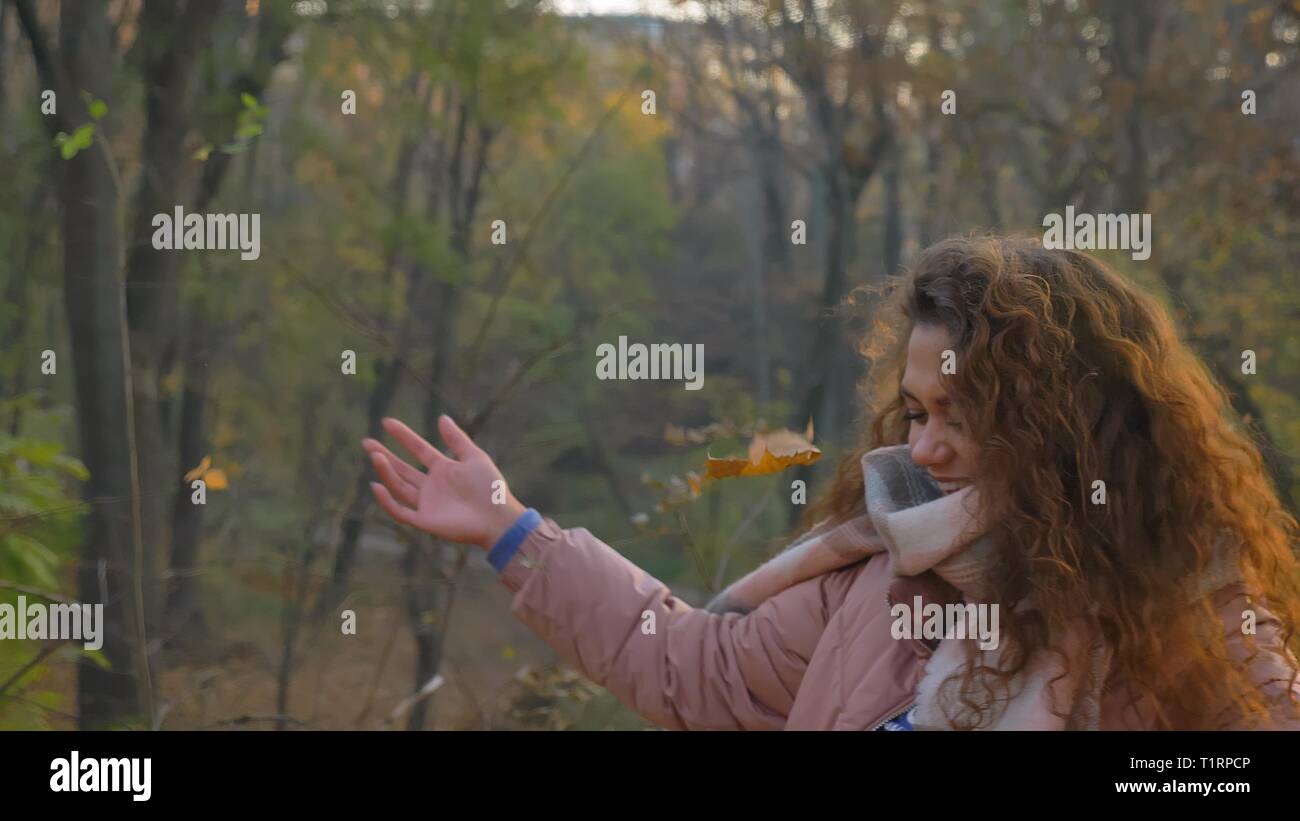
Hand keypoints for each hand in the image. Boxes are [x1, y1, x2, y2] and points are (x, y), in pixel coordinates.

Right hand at [362, 415, 525, 549]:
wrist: (498, 517)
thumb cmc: (491, 488)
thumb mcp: (474, 457)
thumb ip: (457, 439)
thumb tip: (441, 418)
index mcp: (444, 469)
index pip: (418, 449)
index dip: (403, 436)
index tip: (387, 422)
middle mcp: (432, 486)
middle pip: (402, 469)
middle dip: (384, 456)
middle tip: (366, 442)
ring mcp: (427, 503)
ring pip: (399, 486)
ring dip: (386, 472)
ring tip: (375, 456)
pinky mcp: (424, 520)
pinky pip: (400, 511)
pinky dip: (387, 500)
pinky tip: (377, 485)